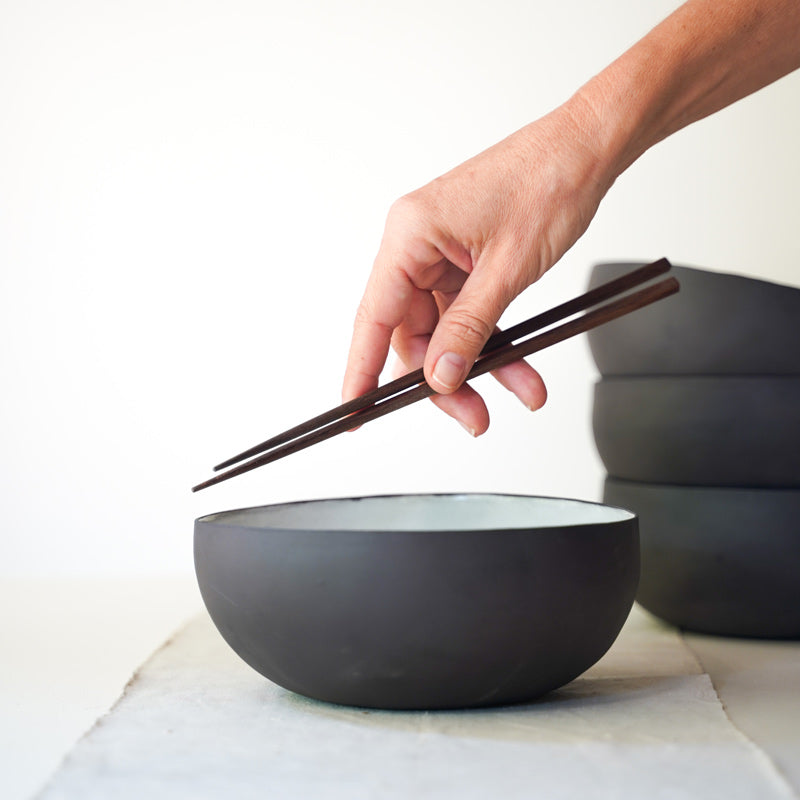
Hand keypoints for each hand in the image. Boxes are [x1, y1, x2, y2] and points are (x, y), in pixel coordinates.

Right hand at [343, 98, 612, 434]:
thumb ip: (468, 328)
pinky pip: (468, 314)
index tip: (354, 407)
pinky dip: (491, 341)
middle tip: (472, 414)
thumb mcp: (507, 269)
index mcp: (411, 233)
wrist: (587, 150)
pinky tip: (517, 367)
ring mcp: (441, 252)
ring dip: (478, 364)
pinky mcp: (465, 260)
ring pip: (445, 329)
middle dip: (444, 377)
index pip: (375, 314)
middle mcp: (418, 242)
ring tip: (515, 391)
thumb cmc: (549, 182)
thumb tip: (439, 375)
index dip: (361, 367)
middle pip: (414, 331)